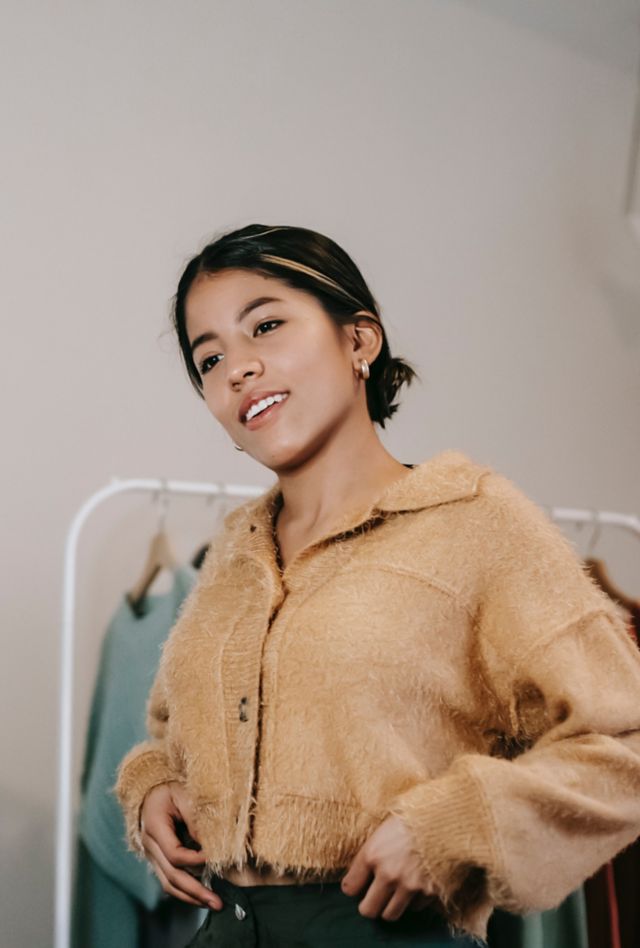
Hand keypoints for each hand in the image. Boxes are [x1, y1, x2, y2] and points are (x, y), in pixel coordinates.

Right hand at [140, 781, 221, 909]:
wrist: (149, 792)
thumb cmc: (169, 790)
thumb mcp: (183, 794)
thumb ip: (195, 817)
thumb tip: (210, 843)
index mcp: (154, 827)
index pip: (174, 854)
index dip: (195, 860)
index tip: (215, 859)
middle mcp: (150, 846)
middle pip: (172, 876)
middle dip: (196, 891)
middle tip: (218, 902)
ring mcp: (152, 856)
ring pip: (169, 884)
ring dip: (191, 897)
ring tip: (213, 904)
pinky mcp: (157, 861)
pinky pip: (169, 881)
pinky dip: (185, 891)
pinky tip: (201, 897)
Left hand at [340, 815, 437, 920]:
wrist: (446, 818)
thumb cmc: (412, 818)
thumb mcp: (384, 829)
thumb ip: (372, 853)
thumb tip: (362, 873)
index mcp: (372, 854)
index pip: (350, 887)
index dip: (353, 887)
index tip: (357, 886)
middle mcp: (388, 874)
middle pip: (368, 910)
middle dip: (368, 907)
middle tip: (372, 900)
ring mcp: (409, 885)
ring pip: (390, 915)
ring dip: (389, 908)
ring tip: (392, 897)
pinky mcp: (429, 892)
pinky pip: (415, 907)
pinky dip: (413, 901)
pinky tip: (415, 887)